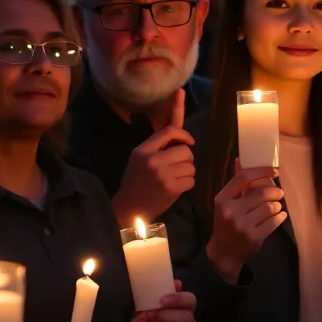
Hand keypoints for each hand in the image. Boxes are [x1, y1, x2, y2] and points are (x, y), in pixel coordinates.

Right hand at [112, 89, 194, 224]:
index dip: (184, 134)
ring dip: (187, 172)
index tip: (189, 141)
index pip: (169, 131)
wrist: (130, 207)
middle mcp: (154, 160)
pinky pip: (191, 180)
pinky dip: (187, 183)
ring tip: (175, 177)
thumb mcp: (141, 156)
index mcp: (144, 150)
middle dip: (186, 158)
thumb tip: (179, 114)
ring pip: (191, 167)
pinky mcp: (171, 189)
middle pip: (185, 151)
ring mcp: (163, 175)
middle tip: (178, 165)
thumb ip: (160, 141)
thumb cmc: (136, 179)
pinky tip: (176, 186)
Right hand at [205, 162, 284, 280]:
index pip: (243, 178)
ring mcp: (242, 225)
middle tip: (279, 193)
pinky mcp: (254, 237)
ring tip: (277, 206)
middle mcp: (231, 211)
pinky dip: (280, 217)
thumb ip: (236, 184)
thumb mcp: (225, 203)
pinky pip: (274, 222)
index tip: (275, 171)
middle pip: (261, 193)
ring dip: (277, 205)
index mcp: (222, 199)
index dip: (262, 171)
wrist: (223, 252)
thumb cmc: (226, 223)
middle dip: (275, 192)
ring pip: (270, 207)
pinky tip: (279, 216)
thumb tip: (240, 160)